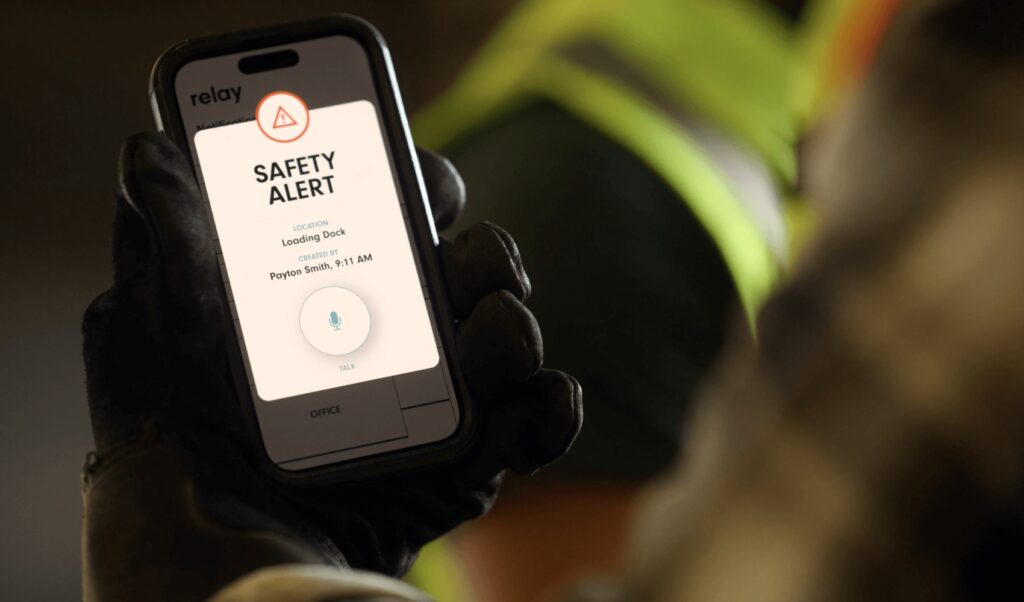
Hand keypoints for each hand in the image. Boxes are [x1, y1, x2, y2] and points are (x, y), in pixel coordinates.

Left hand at [81, 132, 581, 583]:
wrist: (222, 564)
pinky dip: (551, 409)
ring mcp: (439, 399)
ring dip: (514, 328)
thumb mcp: (154, 343)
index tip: (418, 178)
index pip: (394, 214)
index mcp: (336, 292)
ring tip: (496, 342)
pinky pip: (534, 423)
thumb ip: (167, 252)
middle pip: (471, 266)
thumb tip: (148, 155)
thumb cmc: (179, 452)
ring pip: (510, 334)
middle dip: (487, 255)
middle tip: (471, 268)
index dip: (417, 183)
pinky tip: (541, 401)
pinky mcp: (467, 463)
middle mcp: (396, 337)